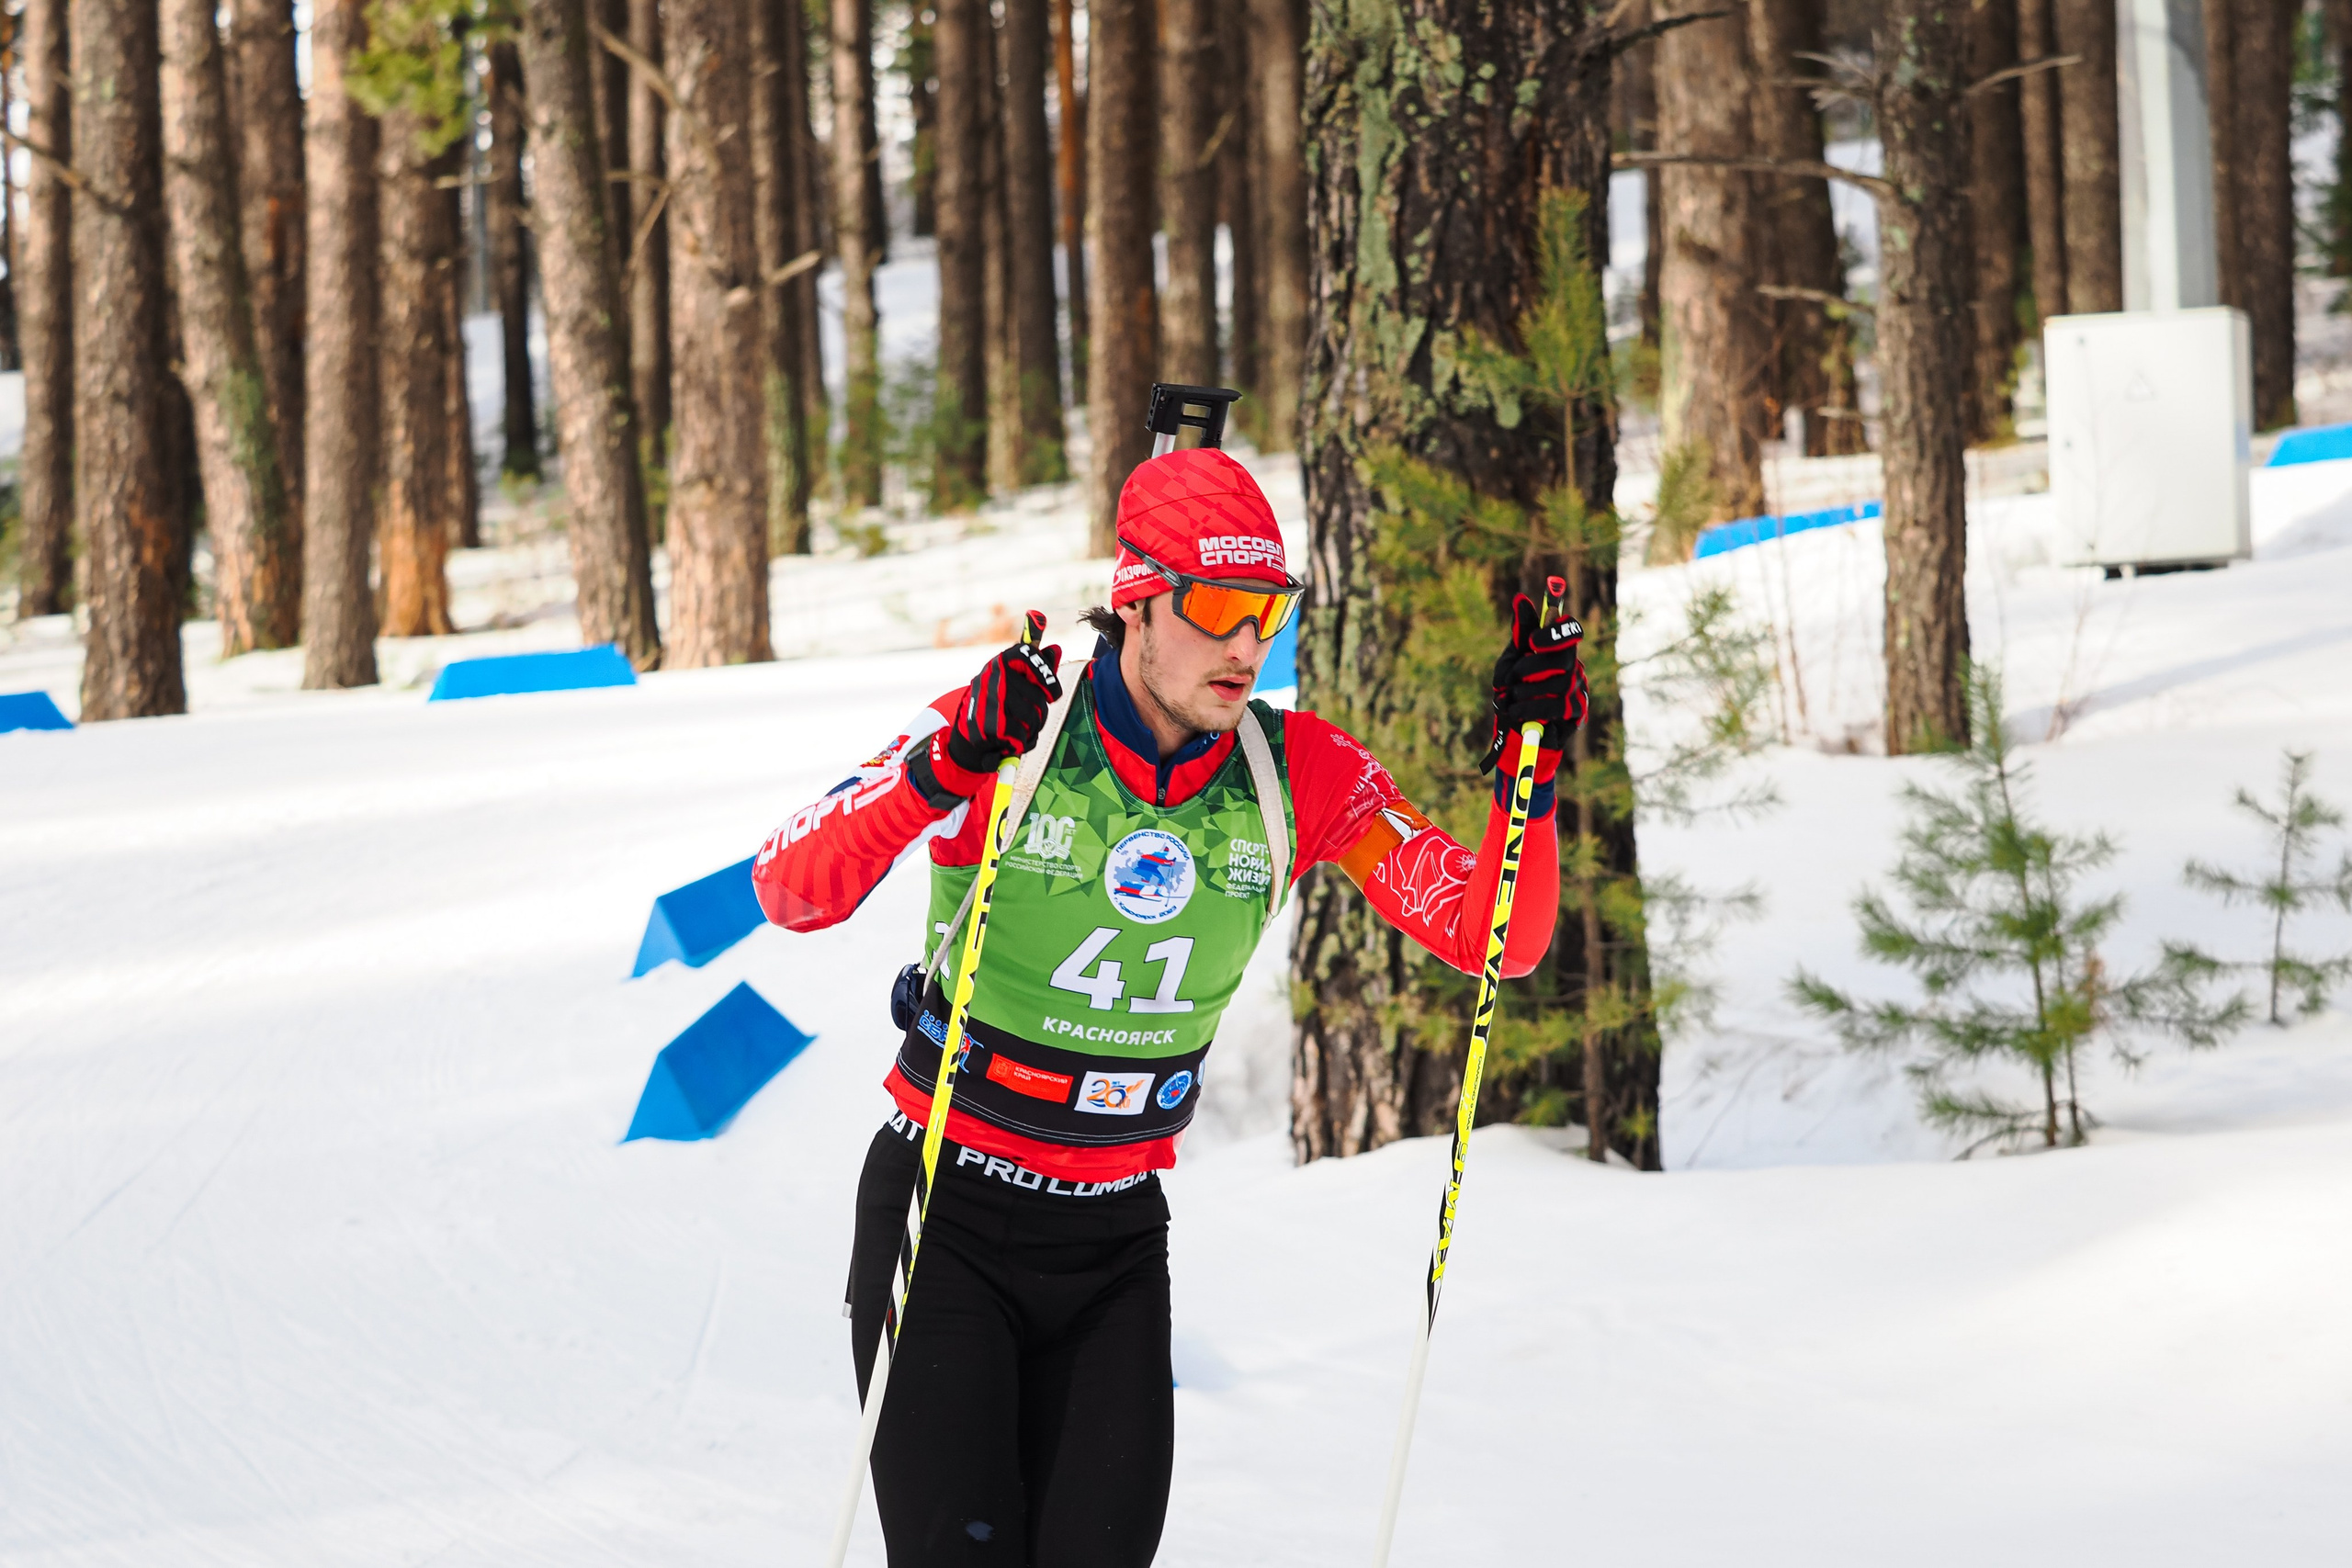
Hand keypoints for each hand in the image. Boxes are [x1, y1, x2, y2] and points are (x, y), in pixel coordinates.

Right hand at [917, 615, 1062, 801]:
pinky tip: (1010, 740)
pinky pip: (1022, 736)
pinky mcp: (988, 726)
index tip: (1052, 695)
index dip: (1047, 678)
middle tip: (1030, 718)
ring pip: (1033, 718)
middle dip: (1040, 713)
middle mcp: (993, 678)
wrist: (969, 734)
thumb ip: (1037, 667)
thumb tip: (1056, 649)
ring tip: (1019, 729)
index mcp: (1000, 663)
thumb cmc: (998, 704)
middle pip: (1039, 698)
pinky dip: (1021, 742)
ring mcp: (989, 702)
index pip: (1029, 657)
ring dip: (1032, 729)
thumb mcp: (1015, 680)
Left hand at [1478, 593, 1586, 774]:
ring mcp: (1577, 690)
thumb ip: (1519, 634)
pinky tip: (1517, 712)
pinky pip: (1556, 706)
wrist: (1512, 733)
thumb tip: (1520, 599)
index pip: (1570, 631)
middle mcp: (1572, 667)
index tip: (1531, 642)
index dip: (1555, 632)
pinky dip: (1531, 708)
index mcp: (1558, 651)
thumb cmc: (1513, 693)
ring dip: (1527, 691)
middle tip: (1512, 677)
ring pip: (1559, 683)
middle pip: (1565, 656)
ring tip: (1511, 698)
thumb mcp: (1510, 661)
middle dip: (1533, 665)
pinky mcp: (1575, 713)